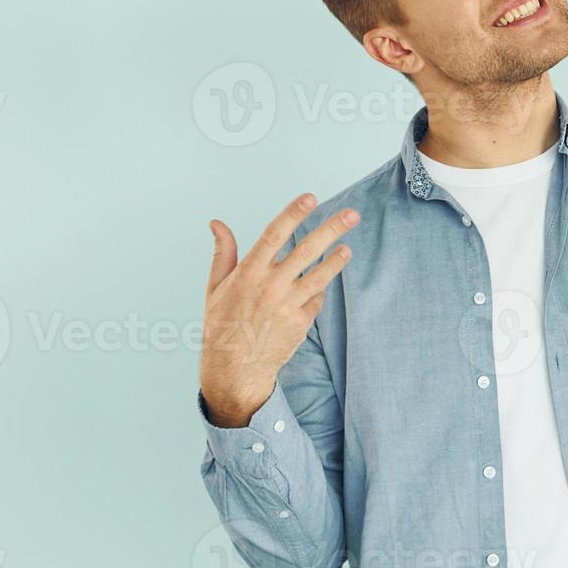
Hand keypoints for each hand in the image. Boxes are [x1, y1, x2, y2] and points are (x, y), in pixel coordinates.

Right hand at [199, 194, 356, 426]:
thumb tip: (217, 223)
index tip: (310, 197)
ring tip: (347, 248)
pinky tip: (318, 284)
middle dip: (331, 229)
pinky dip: (317, 290)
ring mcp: (287, 305)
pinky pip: (315, 299)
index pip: (274, 234)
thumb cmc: (222, 325)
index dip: (293, 213)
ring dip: (336, 260)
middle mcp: (270, 286)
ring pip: (319, 275)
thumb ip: (223, 253)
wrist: (234, 369)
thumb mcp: (215, 287)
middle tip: (352, 215)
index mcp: (248, 273)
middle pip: (306, 250)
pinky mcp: (300, 323)